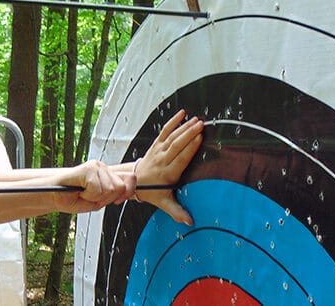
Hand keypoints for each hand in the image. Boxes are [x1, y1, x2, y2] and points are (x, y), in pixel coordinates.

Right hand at [53, 160, 136, 212]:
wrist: (53, 195)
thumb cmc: (72, 198)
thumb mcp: (98, 200)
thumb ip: (113, 194)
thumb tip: (127, 190)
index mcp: (107, 173)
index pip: (129, 178)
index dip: (128, 191)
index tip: (117, 201)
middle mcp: (103, 167)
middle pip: (120, 187)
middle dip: (107, 198)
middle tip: (92, 197)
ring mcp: (95, 166)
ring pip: (109, 189)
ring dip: (96, 197)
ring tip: (84, 194)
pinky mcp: (87, 168)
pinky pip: (97, 188)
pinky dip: (89, 195)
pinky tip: (80, 191)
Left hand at [134, 110, 203, 224]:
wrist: (133, 182)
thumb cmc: (152, 192)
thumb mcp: (164, 203)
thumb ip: (177, 211)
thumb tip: (189, 221)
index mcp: (167, 174)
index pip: (180, 159)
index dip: (189, 148)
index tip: (200, 139)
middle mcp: (162, 161)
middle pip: (176, 145)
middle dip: (189, 134)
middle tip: (201, 125)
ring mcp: (158, 151)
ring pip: (171, 137)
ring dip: (184, 127)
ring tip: (196, 120)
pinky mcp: (156, 145)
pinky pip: (164, 131)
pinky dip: (172, 122)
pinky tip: (182, 113)